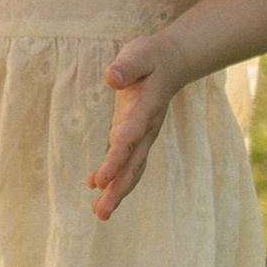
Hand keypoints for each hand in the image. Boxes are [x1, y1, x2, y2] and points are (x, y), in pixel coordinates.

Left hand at [90, 30, 180, 221]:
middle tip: (101, 212)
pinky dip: (114, 176)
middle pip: (133, 164)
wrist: (172, 62)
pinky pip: (127, 161)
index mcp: (146, 110)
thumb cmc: (150, 57)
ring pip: (132, 169)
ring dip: (117, 191)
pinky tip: (95, 187)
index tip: (100, 180)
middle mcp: (147, 129)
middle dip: (118, 189)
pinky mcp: (137, 136)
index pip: (128, 139)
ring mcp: (143, 135)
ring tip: (100, 213)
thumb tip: (111, 77)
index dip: (115, 160)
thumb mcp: (139, 54)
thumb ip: (126, 66)